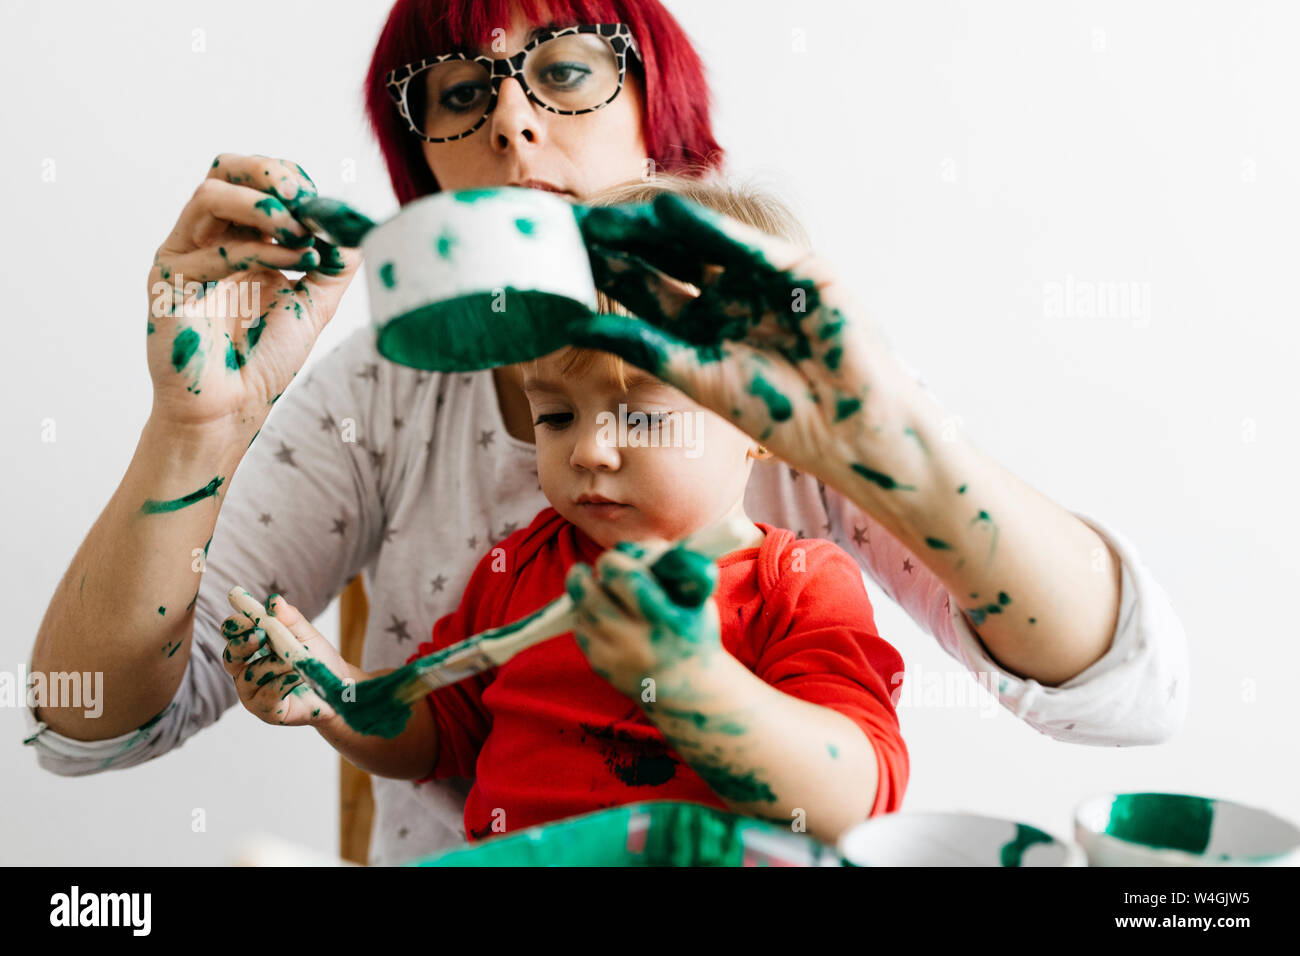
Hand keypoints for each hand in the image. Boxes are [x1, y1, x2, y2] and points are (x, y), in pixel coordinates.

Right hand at [147, 154, 361, 430]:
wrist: (232, 407)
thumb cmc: (265, 358)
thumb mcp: (315, 302)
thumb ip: (336, 263)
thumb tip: (356, 225)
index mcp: (241, 239)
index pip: (256, 181)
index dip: (291, 181)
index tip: (325, 204)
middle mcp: (209, 240)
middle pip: (224, 171)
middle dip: (268, 172)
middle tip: (303, 195)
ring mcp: (186, 255)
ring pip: (210, 196)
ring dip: (263, 205)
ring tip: (301, 230)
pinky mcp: (169, 279)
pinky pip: (211, 248)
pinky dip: (260, 248)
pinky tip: (296, 261)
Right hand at [220, 594, 347, 726]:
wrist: (338, 688)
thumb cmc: (317, 658)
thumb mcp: (306, 634)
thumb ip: (289, 619)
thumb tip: (273, 601)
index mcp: (251, 646)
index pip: (231, 632)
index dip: (236, 624)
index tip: (248, 617)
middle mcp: (245, 669)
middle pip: (230, 656)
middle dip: (243, 643)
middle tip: (261, 634)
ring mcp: (252, 692)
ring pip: (252, 674)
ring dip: (276, 664)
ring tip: (297, 661)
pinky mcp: (265, 710)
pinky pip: (267, 695)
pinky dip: (284, 682)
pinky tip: (298, 676)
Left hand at [563, 541, 722, 698]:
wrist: (690, 690)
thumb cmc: (694, 631)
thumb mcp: (697, 599)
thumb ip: (670, 567)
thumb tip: (632, 547)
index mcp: (668, 620)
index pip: (628, 580)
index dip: (614, 562)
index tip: (614, 557)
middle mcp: (639, 642)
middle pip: (593, 599)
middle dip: (584, 577)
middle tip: (586, 569)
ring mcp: (618, 658)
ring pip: (583, 614)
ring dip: (580, 595)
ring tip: (587, 584)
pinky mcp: (602, 668)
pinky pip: (581, 633)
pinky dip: (584, 616)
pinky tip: (594, 610)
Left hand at [573, 193, 915, 483]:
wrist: (847, 427)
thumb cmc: (778, 415)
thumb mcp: (695, 377)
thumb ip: (641, 345)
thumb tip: (576, 326)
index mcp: (703, 330)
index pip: (645, 291)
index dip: (606, 272)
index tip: (563, 257)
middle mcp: (729, 300)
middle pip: (666, 260)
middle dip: (623, 242)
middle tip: (575, 224)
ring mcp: (763, 282)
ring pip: (702, 245)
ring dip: (656, 230)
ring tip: (610, 217)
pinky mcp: (798, 272)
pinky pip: (747, 246)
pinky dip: (711, 229)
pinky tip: (669, 214)